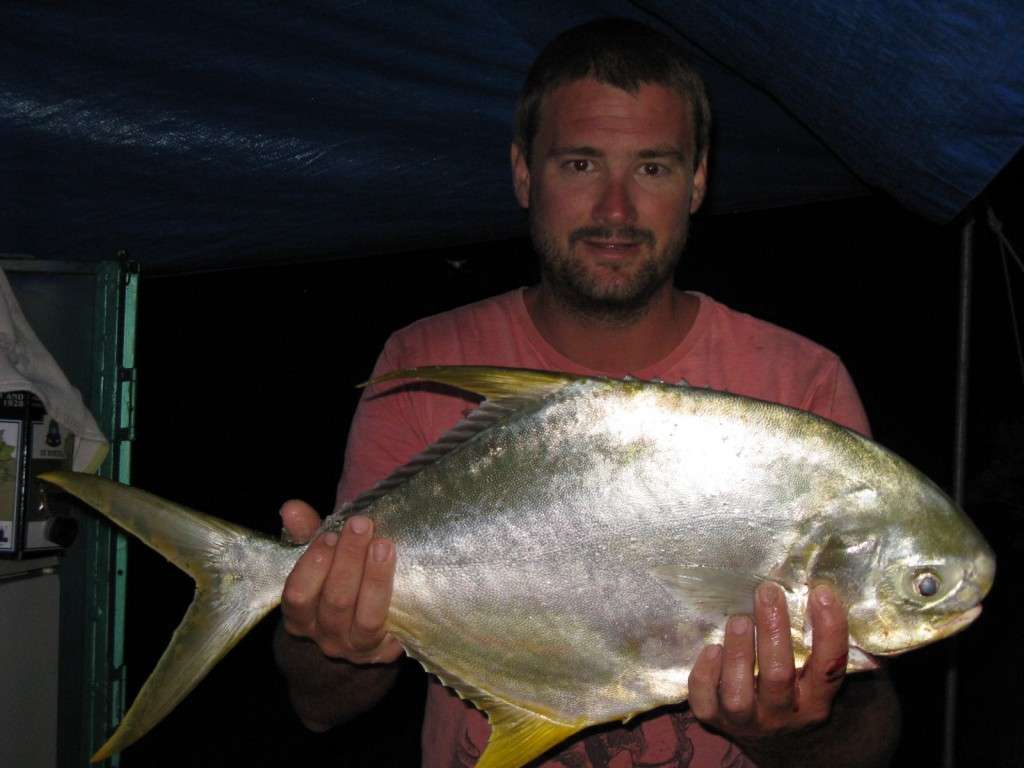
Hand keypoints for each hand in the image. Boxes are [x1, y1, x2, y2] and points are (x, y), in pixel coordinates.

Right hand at [279, 500, 402, 664]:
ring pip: (365, 618)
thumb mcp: (320, 558)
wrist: (362, 628)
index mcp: (300, 615)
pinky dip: (394, 601)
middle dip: (349, 560)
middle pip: (335, 601)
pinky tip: (403, 574)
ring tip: (383, 545)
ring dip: (375, 578)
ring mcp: (354, 647)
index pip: (298, 594)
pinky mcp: (384, 651)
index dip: (313, 564)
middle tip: (362, 525)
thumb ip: (307, 534)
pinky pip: (392, 630)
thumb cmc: (337, 581)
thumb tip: (292, 508)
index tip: (329, 534)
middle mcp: (324, 635)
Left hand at [688, 583, 847, 747]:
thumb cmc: (794, 689)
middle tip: (768, 592)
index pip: (829, 666)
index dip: (829, 630)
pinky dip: (705, 674)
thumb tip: (822, 590)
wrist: (773, 741)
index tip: (820, 592)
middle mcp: (782, 714)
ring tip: (738, 619)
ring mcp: (747, 721)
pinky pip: (705, 701)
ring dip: (738, 652)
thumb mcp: (814, 676)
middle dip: (773, 629)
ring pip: (739, 694)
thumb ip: (818, 642)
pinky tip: (712, 648)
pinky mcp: (714, 719)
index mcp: (815, 700)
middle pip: (779, 675)